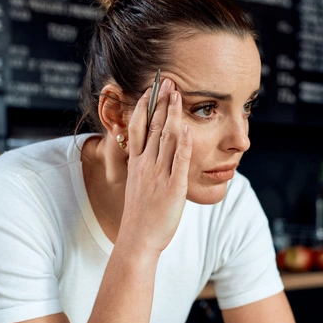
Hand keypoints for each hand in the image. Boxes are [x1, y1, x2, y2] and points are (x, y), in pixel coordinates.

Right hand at [119, 77, 191, 253]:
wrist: (138, 240)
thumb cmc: (140, 217)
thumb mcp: (137, 187)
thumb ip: (143, 170)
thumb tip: (148, 158)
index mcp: (136, 165)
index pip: (137, 128)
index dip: (143, 107)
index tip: (149, 91)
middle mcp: (145, 166)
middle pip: (151, 127)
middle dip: (159, 102)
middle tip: (166, 82)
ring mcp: (159, 175)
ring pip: (165, 138)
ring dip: (172, 114)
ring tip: (177, 94)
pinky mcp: (173, 187)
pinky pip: (179, 160)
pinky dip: (182, 142)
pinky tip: (186, 126)